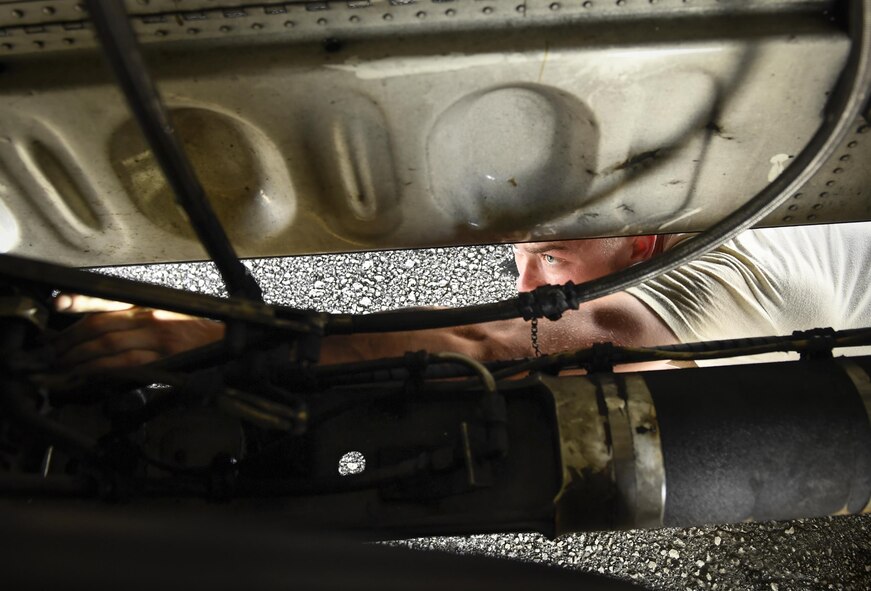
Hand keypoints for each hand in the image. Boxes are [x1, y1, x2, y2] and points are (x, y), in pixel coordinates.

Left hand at [52, 294, 224, 373]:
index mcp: (150, 303)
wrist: (226, 344)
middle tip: (54, 351)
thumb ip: (136, 316)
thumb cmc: (196, 330)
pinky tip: (89, 375)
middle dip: (71, 340)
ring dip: (81, 358)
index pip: (108, 298)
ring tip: (64, 366)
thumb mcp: (166, 313)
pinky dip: (102, 371)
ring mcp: (157, 339)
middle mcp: (151, 317)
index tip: (58, 304)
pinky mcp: (164, 360)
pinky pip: (125, 365)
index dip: (81, 300)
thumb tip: (99, 322)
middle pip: (100, 325)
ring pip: (108, 346)